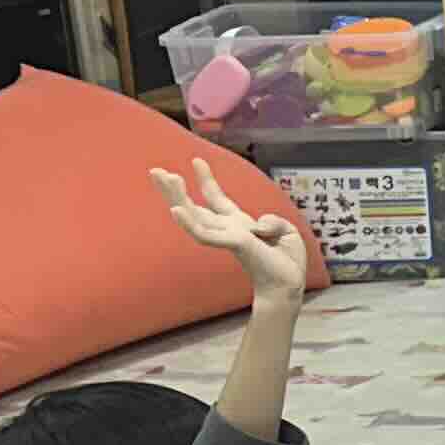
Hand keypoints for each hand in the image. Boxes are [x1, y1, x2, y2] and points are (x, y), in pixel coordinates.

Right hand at [151, 162, 308, 299]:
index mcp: (238, 224)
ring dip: (177, 197)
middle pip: (194, 205)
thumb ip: (274, 221)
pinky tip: (176, 210)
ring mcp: (227, 236)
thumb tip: (259, 225)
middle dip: (174, 189)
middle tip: (155, 170)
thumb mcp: (287, 232)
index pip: (217, 199)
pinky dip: (189, 223)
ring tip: (165, 177)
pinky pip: (205, 234)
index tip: (197, 160)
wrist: (289, 285)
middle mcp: (227, 229)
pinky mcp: (232, 244)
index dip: (206, 180)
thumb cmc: (286, 262)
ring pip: (194, 215)